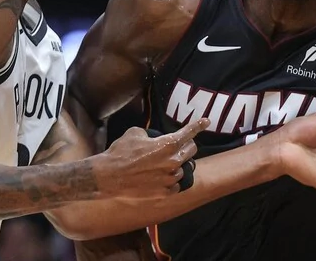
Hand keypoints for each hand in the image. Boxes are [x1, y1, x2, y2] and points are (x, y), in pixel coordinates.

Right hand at [93, 119, 208, 198]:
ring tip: (160, 165)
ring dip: (175, 164)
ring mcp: (170, 179)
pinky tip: (158, 177)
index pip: (189, 132)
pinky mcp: (165, 192)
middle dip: (185, 146)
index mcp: (168, 144)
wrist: (109, 177)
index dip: (199, 125)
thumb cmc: (121, 153)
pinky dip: (170, 179)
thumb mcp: (135, 133)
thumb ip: (151, 134)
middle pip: (191, 150)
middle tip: (174, 146)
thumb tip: (154, 138)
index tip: (206, 121)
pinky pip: (176, 184)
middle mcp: (173, 162)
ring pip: (183, 168)